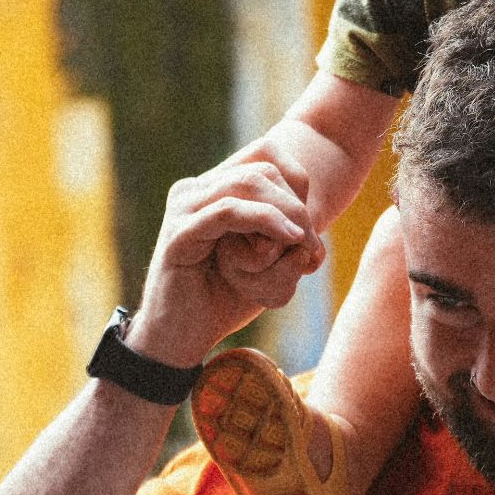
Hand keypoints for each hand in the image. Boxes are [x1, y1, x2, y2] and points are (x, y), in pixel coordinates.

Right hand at [130, 158, 326, 367]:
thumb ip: (289, 241)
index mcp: (211, 187)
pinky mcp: (179, 234)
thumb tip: (316, 242)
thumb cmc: (224, 300)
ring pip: (248, 184)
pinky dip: (265, 219)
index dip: (298, 184)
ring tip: (302, 242)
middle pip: (262, 170)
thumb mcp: (268, 265)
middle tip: (311, 244)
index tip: (308, 230)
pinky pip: (228, 211)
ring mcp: (183, 208)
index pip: (266, 156)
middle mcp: (193, 189)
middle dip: (297, 204)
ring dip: (287, 213)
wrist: (180, 338)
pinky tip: (288, 236)